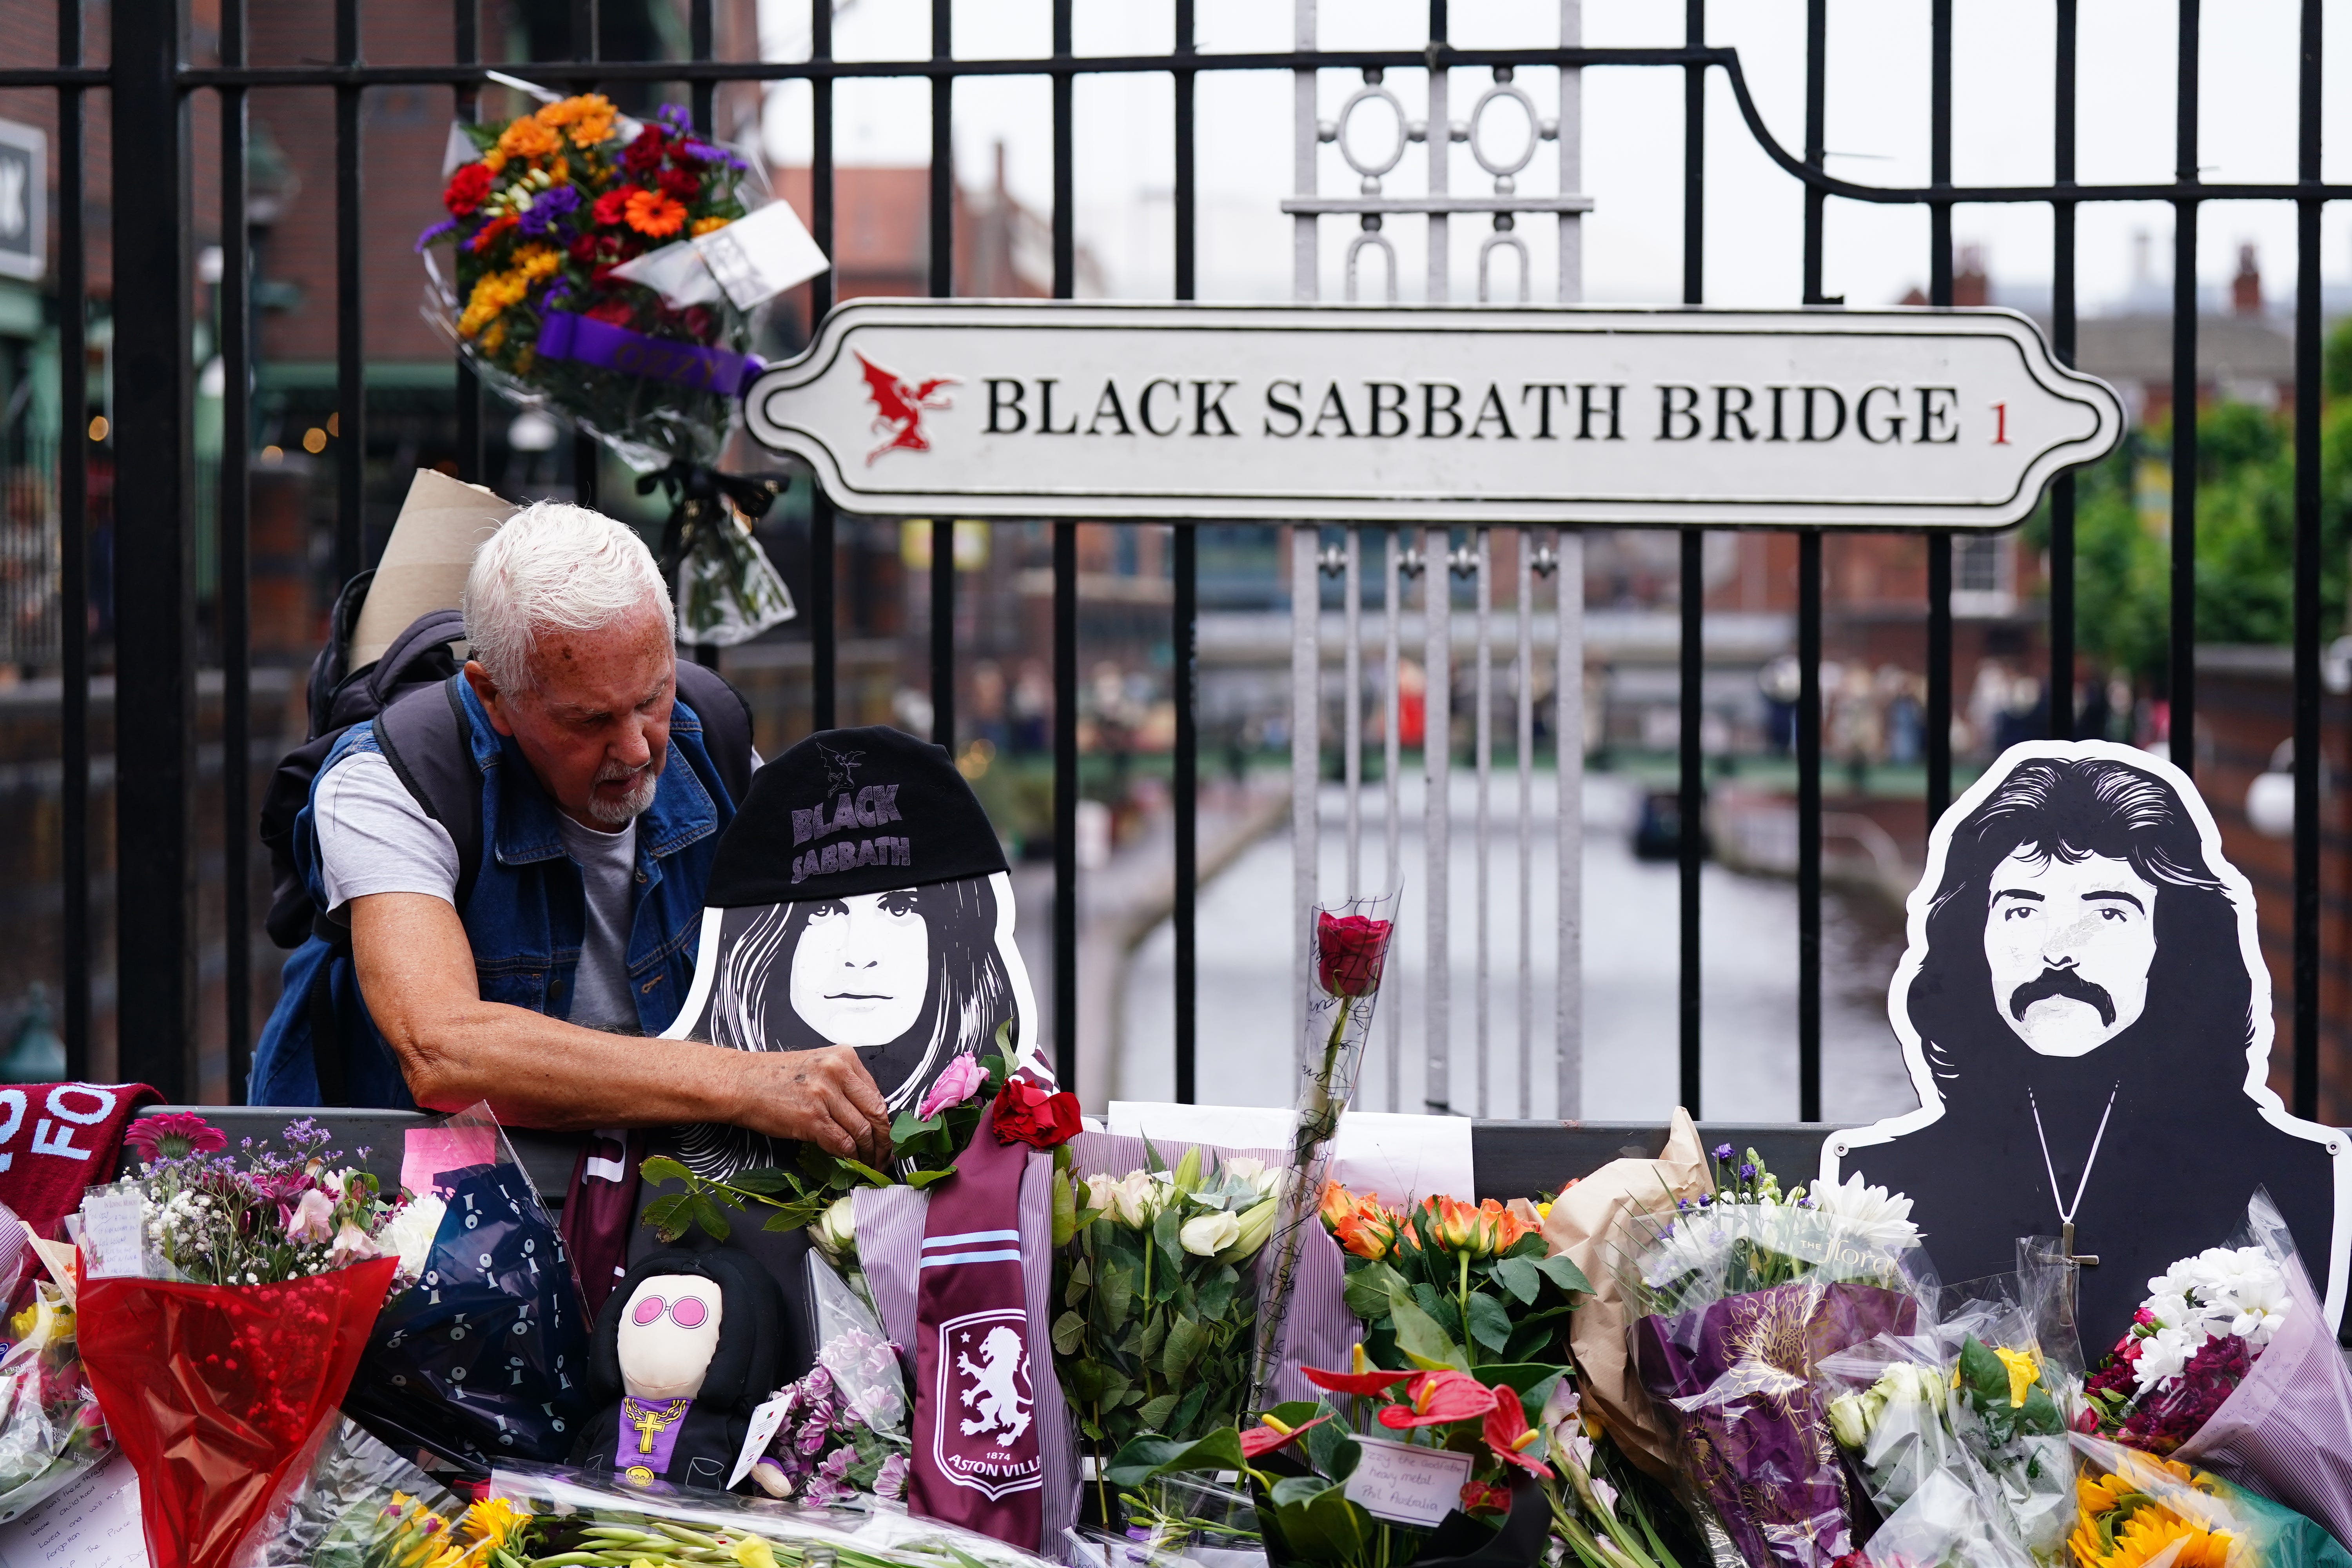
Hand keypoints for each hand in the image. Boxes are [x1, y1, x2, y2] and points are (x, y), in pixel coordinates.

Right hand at [739, 1046, 891, 1162]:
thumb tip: (867, 1115)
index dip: (883, 1122)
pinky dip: (849, 1157)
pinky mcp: (811, 1117)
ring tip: (868, 1164)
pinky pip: (841, 1143)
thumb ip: (844, 1084)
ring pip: (861, 1131)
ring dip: (868, 1153)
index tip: (885, 1137)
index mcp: (844, 1057)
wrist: (740, 1082)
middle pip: (875, 1113)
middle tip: (885, 1157)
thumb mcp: (817, 1067)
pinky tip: (849, 1162)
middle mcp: (838, 1072)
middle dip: (884, 1141)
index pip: (876, 1094)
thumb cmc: (774, 1077)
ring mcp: (825, 1094)